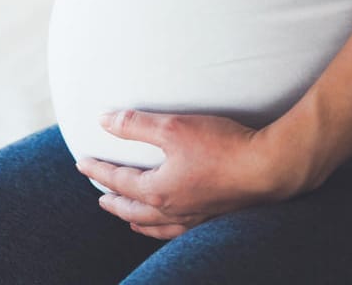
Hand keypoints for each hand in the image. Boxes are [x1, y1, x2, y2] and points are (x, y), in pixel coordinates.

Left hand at [75, 110, 300, 239]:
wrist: (269, 168)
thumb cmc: (221, 146)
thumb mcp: (172, 127)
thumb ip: (135, 125)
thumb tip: (104, 120)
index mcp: (158, 191)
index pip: (118, 182)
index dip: (98, 171)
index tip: (82, 164)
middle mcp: (173, 210)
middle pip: (133, 209)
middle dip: (113, 202)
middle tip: (99, 197)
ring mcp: (194, 218)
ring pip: (155, 225)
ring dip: (136, 219)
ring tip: (128, 217)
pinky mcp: (214, 217)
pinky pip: (179, 231)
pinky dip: (163, 229)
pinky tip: (170, 223)